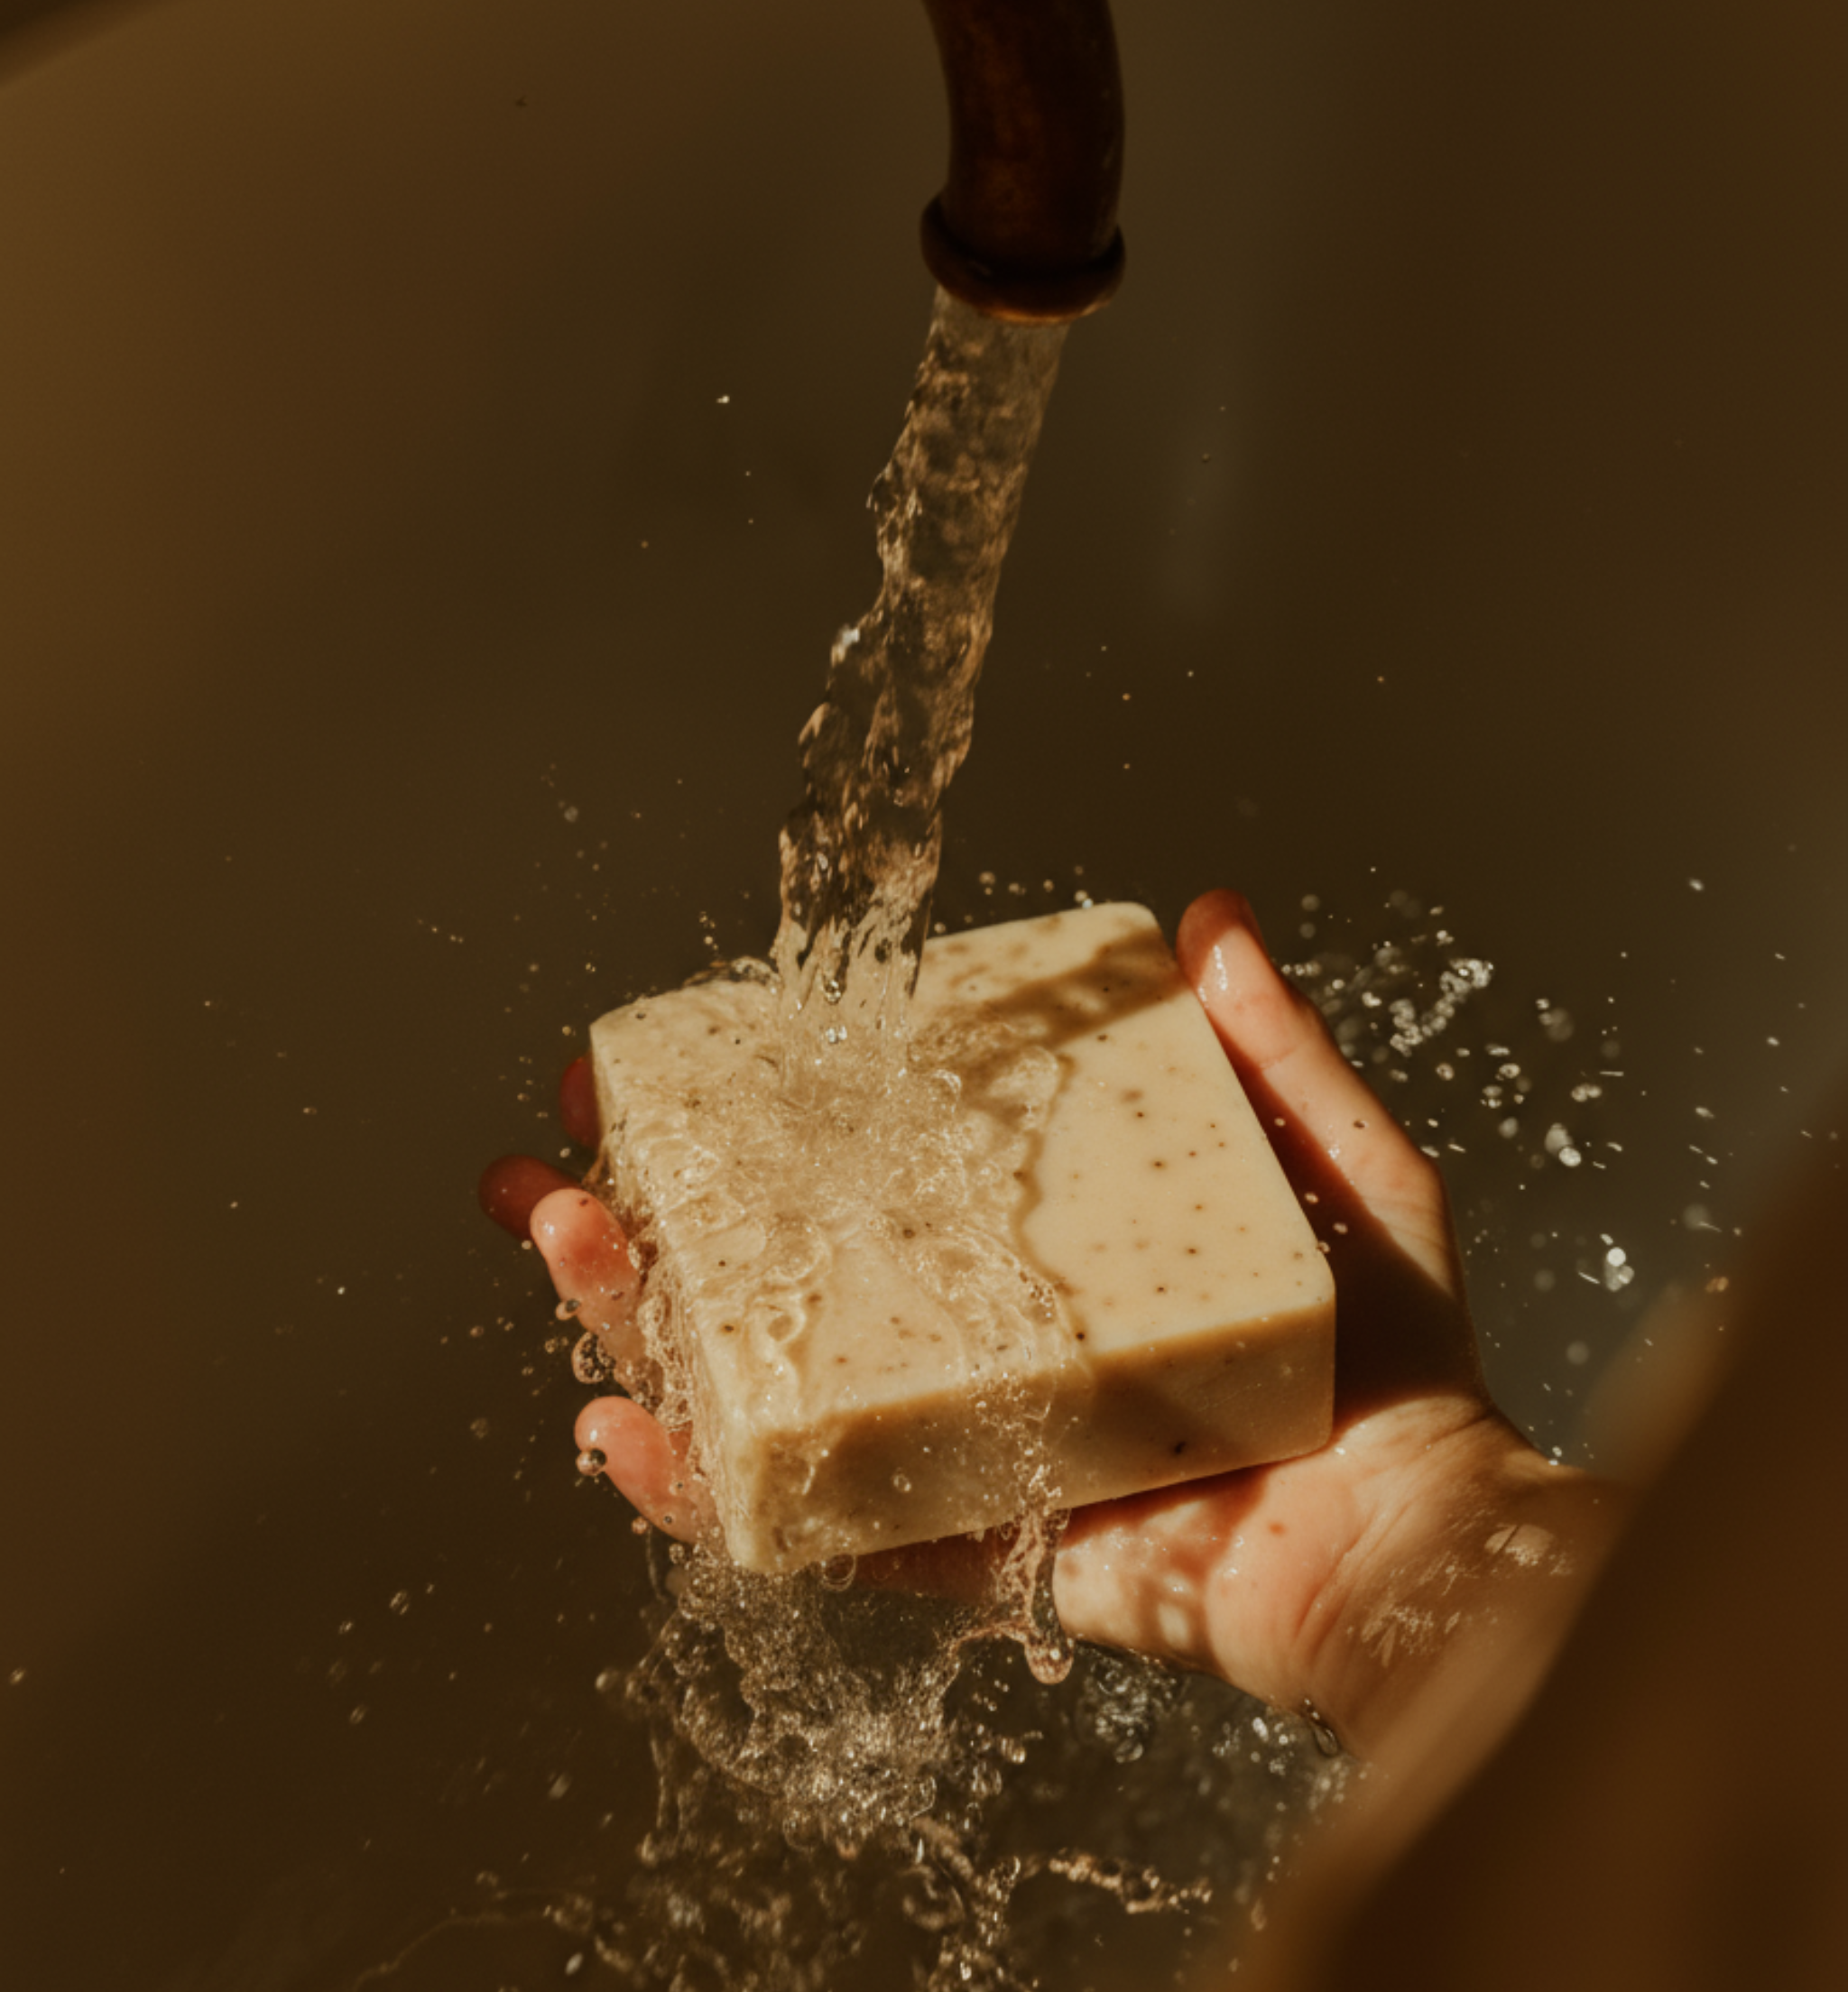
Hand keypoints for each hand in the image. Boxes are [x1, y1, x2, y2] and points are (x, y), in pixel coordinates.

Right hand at [480, 891, 1622, 1756]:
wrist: (1418, 1532)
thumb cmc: (1394, 1358)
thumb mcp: (1336, 1165)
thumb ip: (1270, 1050)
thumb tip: (1210, 916)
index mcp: (1027, 1249)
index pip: (858, 1173)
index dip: (750, 1120)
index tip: (657, 1060)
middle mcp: (972, 1342)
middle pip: (775, 1282)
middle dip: (640, 1224)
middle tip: (544, 1164)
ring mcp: (957, 1447)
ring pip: (764, 1393)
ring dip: (639, 1328)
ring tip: (557, 1247)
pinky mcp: (965, 1551)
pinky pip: (816, 1532)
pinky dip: (713, 1494)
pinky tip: (620, 1432)